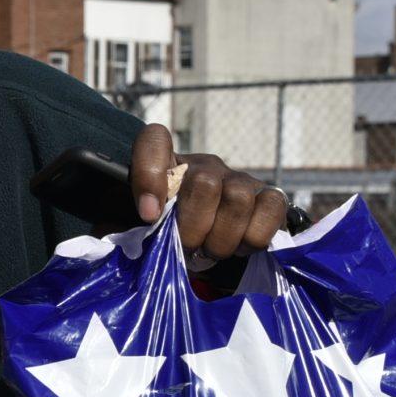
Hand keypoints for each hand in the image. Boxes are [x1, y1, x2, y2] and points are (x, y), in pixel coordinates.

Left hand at [130, 124, 291, 258]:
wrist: (202, 255)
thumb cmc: (162, 242)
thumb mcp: (133, 234)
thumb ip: (123, 227)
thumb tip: (139, 224)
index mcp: (165, 168)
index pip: (154, 141)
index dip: (150, 174)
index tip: (148, 215)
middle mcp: (204, 166)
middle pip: (205, 183)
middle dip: (192, 229)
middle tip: (184, 250)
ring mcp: (239, 180)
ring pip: (238, 198)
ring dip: (221, 239)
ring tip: (209, 252)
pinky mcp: (269, 197)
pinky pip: (272, 207)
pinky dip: (253, 237)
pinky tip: (239, 247)